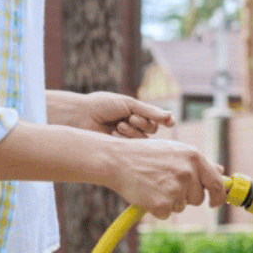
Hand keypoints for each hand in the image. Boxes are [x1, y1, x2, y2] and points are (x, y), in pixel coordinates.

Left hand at [47, 90, 173, 137]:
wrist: (82, 115)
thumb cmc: (104, 105)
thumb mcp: (128, 104)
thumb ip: (149, 111)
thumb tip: (170, 116)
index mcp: (137, 113)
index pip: (157, 118)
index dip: (165, 120)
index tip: (170, 122)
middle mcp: (134, 126)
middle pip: (152, 129)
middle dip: (142, 123)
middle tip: (129, 118)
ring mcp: (127, 138)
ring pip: (143, 140)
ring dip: (133, 131)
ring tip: (118, 126)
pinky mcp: (119, 148)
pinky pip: (132, 147)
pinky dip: (125, 139)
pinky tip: (113, 134)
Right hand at [106, 139, 226, 219]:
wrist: (118, 159)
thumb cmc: (146, 154)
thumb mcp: (175, 151)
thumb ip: (198, 163)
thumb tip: (220, 172)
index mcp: (194, 157)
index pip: (216, 183)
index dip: (219, 196)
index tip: (214, 202)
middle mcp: (187, 172)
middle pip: (198, 198)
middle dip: (186, 197)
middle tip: (167, 185)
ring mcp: (175, 188)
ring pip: (181, 206)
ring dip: (170, 201)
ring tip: (154, 184)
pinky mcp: (161, 203)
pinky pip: (165, 214)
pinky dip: (156, 208)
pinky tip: (146, 193)